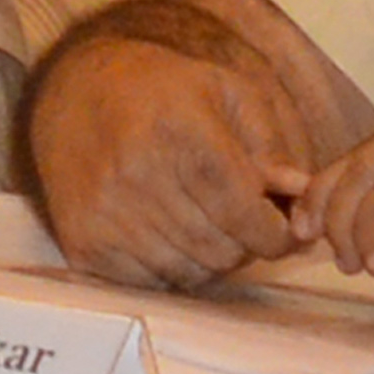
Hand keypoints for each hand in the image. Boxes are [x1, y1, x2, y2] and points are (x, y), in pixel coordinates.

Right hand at [26, 25, 318, 288]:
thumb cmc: (160, 90)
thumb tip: (300, 193)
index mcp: (181, 134)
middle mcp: (138, 175)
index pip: (244, 213)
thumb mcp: (225, 91)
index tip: (282, 230)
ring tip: (204, 226)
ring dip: (209, 260)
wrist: (73, 91)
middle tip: (240, 223)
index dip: (276, 233)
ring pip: (189, 273)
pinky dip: (168, 270)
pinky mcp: (83, 241)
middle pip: (221, 250)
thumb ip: (270, 143)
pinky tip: (167, 236)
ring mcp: (105, 213)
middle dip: (245, 245)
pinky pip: (149, 282)